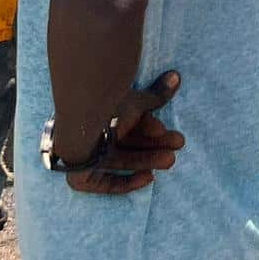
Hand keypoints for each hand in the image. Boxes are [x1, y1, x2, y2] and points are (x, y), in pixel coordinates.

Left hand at [62, 71, 186, 195]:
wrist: (80, 124)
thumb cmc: (107, 108)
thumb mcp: (137, 103)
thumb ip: (156, 95)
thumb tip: (176, 76)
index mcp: (101, 117)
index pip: (128, 125)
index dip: (149, 128)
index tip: (165, 128)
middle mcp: (93, 136)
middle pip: (128, 144)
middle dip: (154, 146)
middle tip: (177, 144)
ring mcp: (86, 157)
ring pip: (122, 162)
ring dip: (147, 161)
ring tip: (171, 160)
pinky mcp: (80, 177)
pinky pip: (107, 183)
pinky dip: (128, 182)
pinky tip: (149, 178)